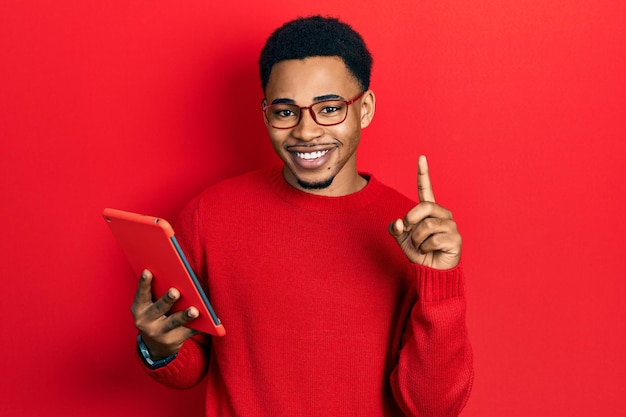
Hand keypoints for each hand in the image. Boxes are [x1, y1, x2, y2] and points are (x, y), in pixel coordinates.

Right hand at [131, 269, 198, 359]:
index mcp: (139, 309)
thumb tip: (172, 274)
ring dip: (185, 316)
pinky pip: (189, 332)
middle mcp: (147, 322)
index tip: (148, 272)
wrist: (156, 346)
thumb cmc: (155, 316)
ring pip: (174, 322)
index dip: (144, 283)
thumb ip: (156, 292)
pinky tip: (209, 321)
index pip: (141, 294)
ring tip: (194, 310)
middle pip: (159, 309)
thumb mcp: (149, 306)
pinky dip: (199, 326)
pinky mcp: (174, 341)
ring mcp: (160, 333)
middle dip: (167, 300)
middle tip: (175, 292)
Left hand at [389, 155, 461, 269]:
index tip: (421, 157)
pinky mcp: (456, 239)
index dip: (423, 174)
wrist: (431, 272)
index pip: (426, 189)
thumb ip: (396, 228)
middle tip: (410, 232)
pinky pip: (433, 240)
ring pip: (427, 226)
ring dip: (417, 239)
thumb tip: (399, 223)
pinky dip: (425, 248)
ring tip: (422, 247)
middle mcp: (442, 215)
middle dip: (412, 220)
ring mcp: (451, 226)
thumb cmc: (419, 253)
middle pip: (425, 207)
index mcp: (429, 211)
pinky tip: (430, 251)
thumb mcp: (402, 239)